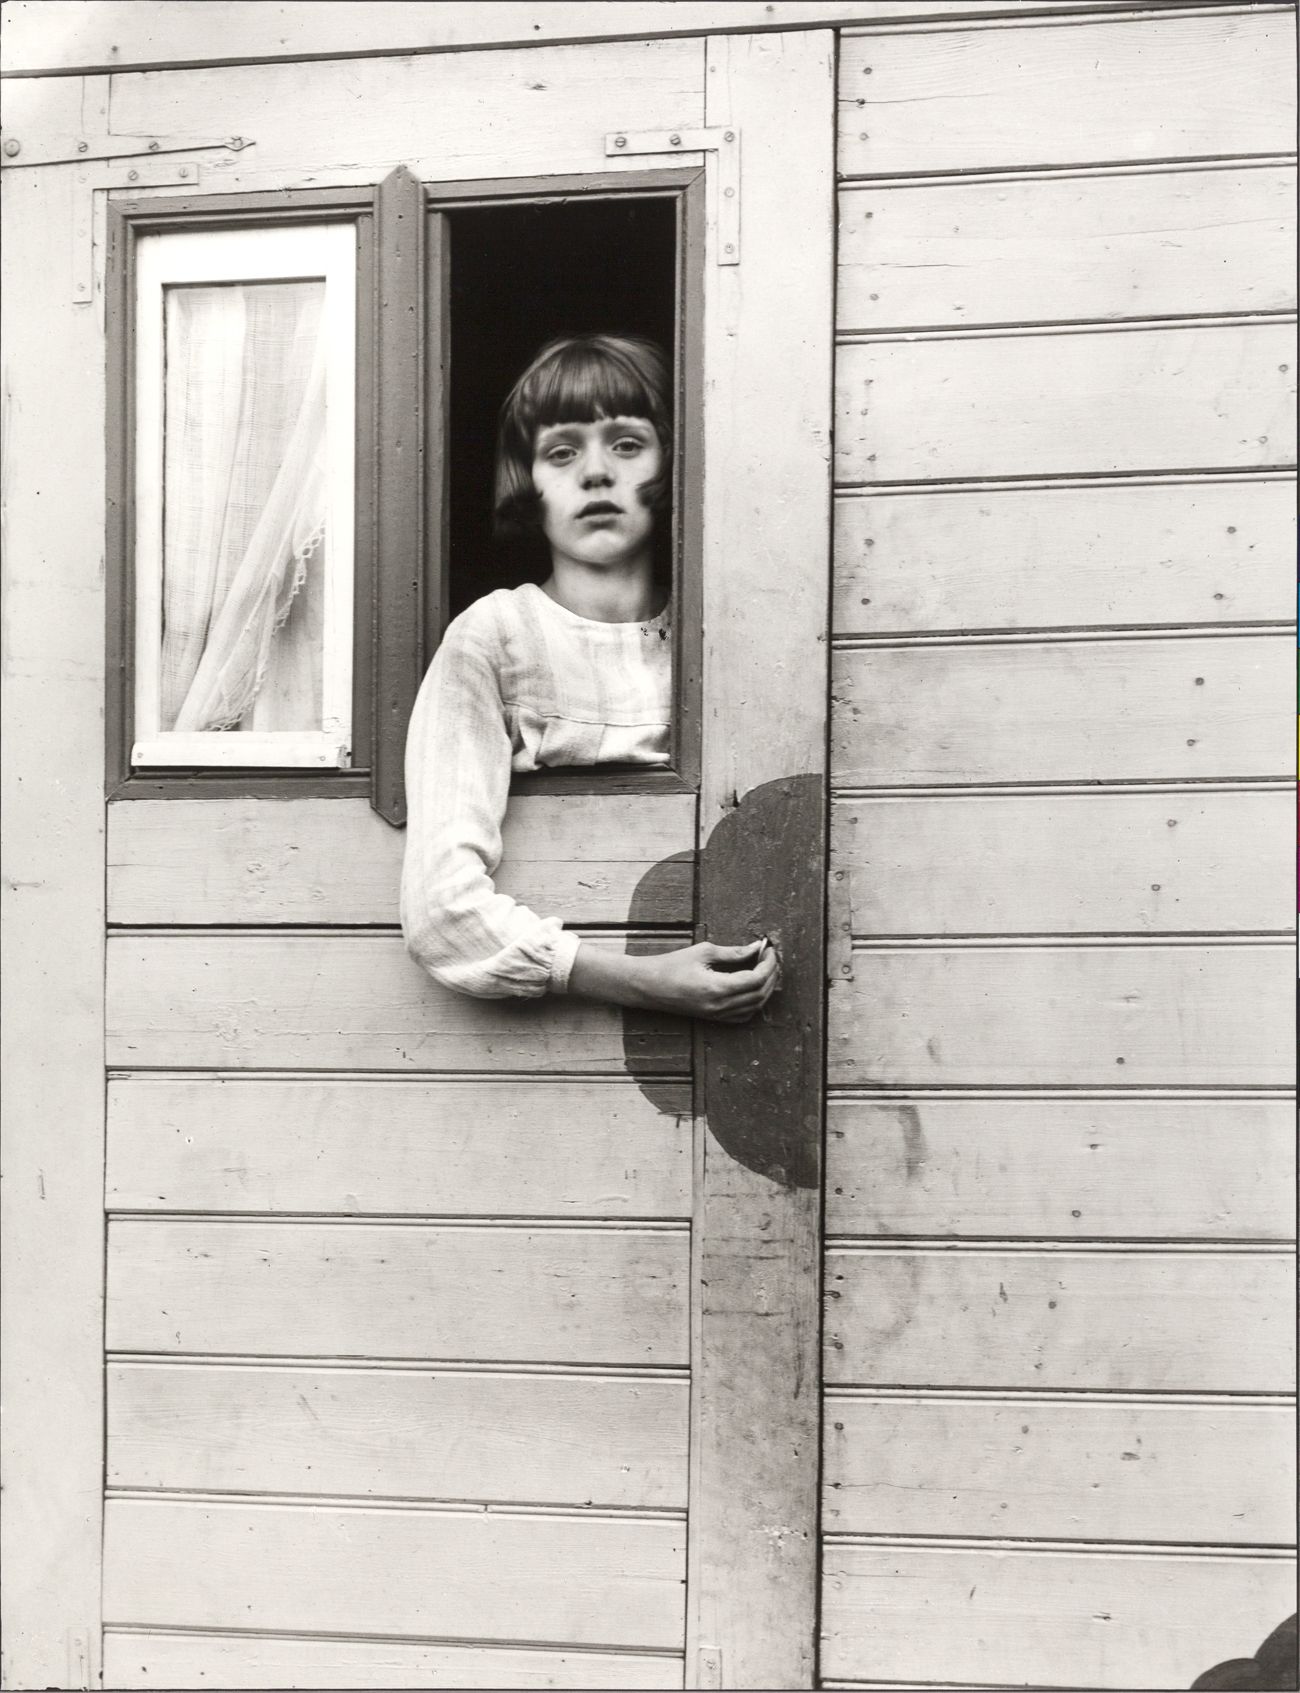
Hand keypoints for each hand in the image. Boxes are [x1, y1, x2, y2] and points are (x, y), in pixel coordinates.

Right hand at [640, 938, 780, 1022]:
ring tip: (765, 969)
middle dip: (771, 974)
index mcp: (717, 988)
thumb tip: (754, 948)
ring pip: (755, 1006)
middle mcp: (719, 1006)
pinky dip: (754, 1002)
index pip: (756, 979)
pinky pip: (743, 1015)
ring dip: (765, 988)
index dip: (768, 963)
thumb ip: (732, 952)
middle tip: (769, 957)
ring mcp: (717, 1015)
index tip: (768, 949)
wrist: (647, 986)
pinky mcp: (713, 1018)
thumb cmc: (671, 966)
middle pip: (760, 994)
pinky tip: (753, 987)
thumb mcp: (703, 952)